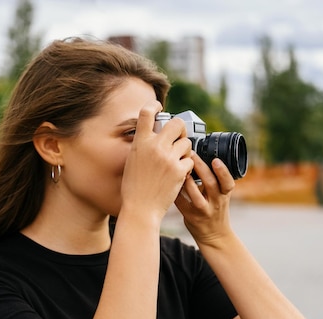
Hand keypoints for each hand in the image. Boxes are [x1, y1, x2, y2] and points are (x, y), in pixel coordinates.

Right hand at [121, 101, 193, 220]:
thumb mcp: (132, 161)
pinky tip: (179, 173)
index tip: (158, 106)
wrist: (140, 208)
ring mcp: (168, 158)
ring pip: (187, 142)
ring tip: (178, 159)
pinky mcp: (179, 170)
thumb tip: (154, 134)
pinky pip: (190, 160)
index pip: (146, 113)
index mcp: (140, 143)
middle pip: (176, 123)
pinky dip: (186, 166)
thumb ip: (143, 146)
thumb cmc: (134, 187)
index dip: (154, 105)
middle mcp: (154, 146)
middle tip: (179, 137)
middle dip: (180, 129)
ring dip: (185, 149)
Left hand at [174, 155, 235, 246]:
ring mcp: (203, 211)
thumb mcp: (221, 196)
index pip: (228, 183)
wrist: (214, 236)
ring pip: (195, 195)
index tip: (216, 160)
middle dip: (200, 167)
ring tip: (179, 166)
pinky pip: (181, 202)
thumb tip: (198, 157)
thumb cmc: (215, 210)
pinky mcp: (190, 217)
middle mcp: (216, 203)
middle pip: (210, 184)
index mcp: (224, 195)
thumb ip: (214, 180)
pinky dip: (176, 190)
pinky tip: (169, 181)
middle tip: (191, 154)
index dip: (223, 172)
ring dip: (187, 180)